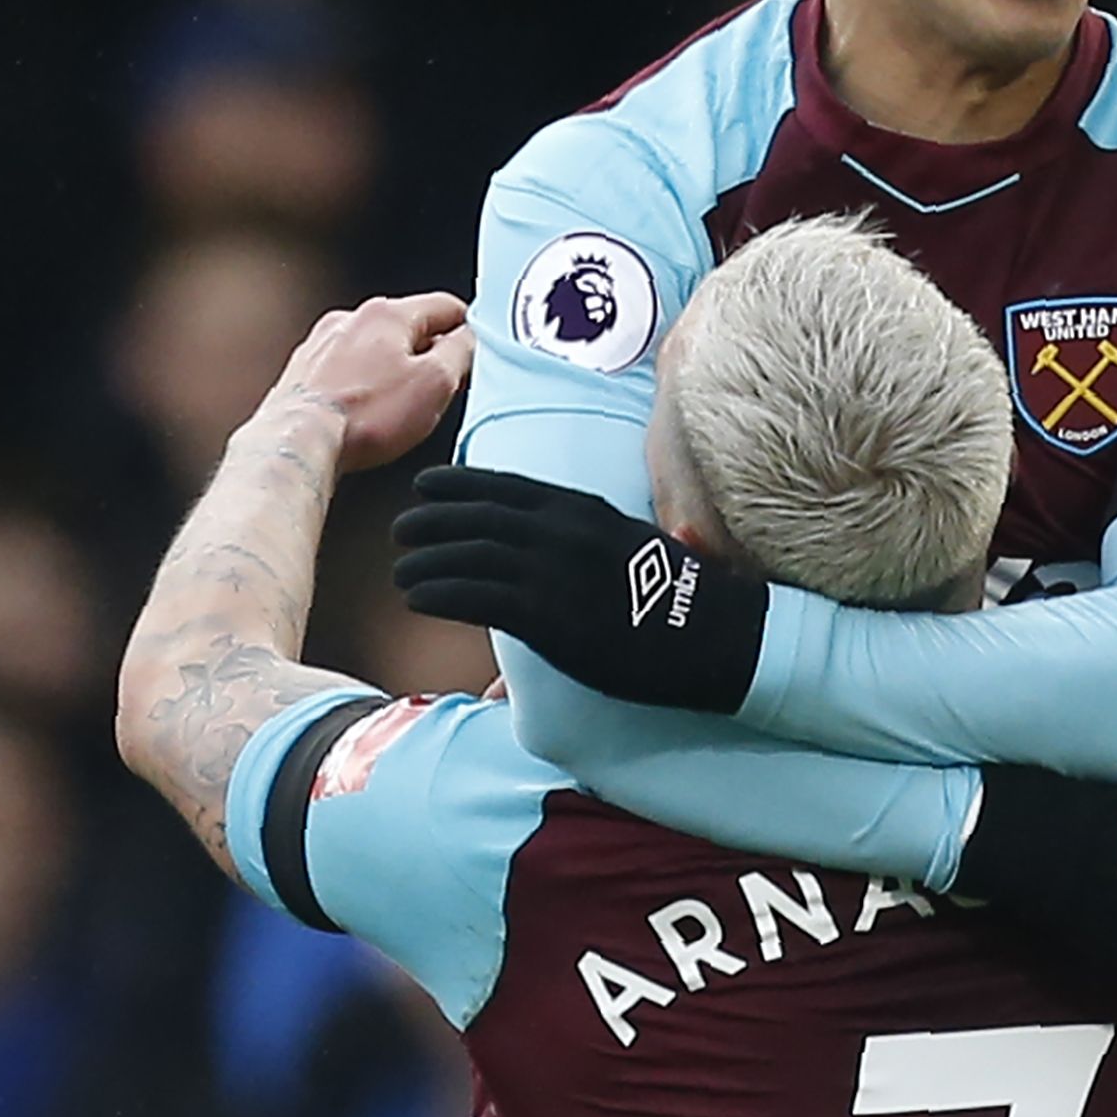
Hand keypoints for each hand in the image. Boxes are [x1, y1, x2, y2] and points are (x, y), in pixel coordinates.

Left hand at [270, 294, 475, 473]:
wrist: (299, 442)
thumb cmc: (362, 416)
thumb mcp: (436, 384)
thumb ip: (460, 353)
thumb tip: (469, 340)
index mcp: (387, 314)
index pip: (445, 306)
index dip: (469, 327)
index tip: (475, 347)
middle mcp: (350, 320)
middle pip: (407, 328)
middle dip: (428, 355)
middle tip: (440, 390)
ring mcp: (323, 344)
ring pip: (374, 350)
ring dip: (392, 372)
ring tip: (398, 408)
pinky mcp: (304, 372)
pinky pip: (347, 371)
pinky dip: (363, 387)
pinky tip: (366, 413)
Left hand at [391, 464, 768, 713]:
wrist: (715, 632)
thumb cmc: (678, 598)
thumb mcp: (630, 549)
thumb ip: (589, 545)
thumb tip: (562, 568)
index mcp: (583, 510)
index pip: (506, 487)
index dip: (459, 484)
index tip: (426, 485)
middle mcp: (562, 531)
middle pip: (477, 516)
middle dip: (432, 520)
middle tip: (402, 530)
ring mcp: (553, 572)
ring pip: (467, 554)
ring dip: (425, 560)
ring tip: (402, 571)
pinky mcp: (548, 616)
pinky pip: (476, 596)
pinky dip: (439, 591)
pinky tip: (417, 596)